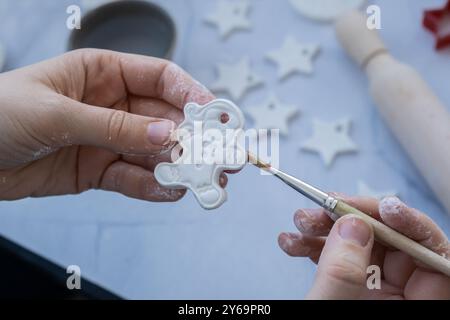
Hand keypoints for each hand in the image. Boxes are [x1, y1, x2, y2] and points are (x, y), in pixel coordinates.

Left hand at [0, 49, 226, 201]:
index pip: (160, 78)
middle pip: (164, 119)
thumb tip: (166, 135)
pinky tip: (170, 191)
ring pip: (153, 153)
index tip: (214, 114)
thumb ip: (114, 126)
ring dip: (178, 167)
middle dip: (192, 138)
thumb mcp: (56, 113)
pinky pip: (132, 178)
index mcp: (103, 73)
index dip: (191, 93)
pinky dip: (152, 186)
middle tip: (218, 156)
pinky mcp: (98, 170)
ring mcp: (107, 139)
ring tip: (201, 180)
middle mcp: (112, 105)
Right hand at [278, 195, 449, 299]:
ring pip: (360, 246)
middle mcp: (398, 301)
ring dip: (326, 229)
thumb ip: (344, 272)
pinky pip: (337, 258)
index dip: (414, 227)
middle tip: (323, 209)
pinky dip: (314, 246)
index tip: (382, 208)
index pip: (434, 259)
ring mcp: (371, 296)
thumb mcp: (330, 312)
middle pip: (392, 245)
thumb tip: (354, 225)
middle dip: (356, 220)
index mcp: (412, 311)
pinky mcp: (347, 291)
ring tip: (300, 224)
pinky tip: (291, 244)